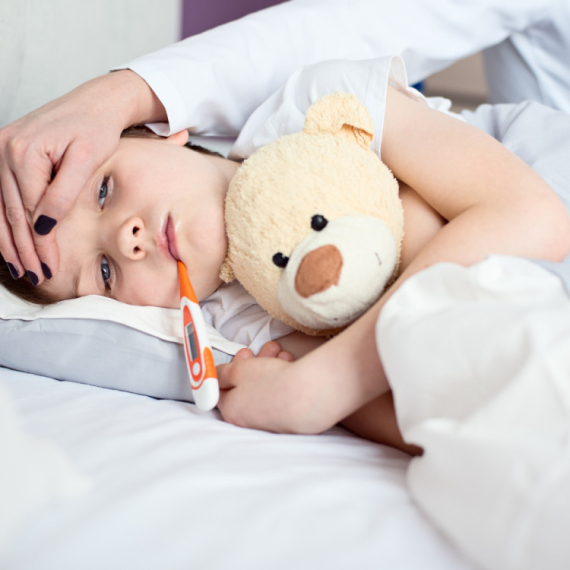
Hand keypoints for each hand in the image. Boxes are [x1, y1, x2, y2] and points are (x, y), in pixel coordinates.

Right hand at [0, 70, 164, 283]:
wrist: (95, 103)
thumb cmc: (96, 128)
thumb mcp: (86, 160)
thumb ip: (63, 194)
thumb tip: (42, 228)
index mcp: (24, 151)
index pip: (31, 211)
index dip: (40, 245)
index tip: (50, 269)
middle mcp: (4, 150)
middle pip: (12, 212)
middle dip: (24, 249)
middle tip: (36, 277)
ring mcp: (0, 151)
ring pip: (1, 207)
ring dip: (9, 241)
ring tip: (21, 269)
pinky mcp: (5, 154)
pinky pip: (0, 195)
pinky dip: (4, 221)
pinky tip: (10, 242)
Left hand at [217, 341, 298, 432]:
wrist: (309, 396)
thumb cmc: (270, 383)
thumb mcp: (238, 371)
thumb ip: (221, 374)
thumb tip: (215, 378)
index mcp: (231, 410)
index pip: (222, 389)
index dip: (230, 367)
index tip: (243, 353)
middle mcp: (248, 420)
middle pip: (245, 387)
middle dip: (254, 363)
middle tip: (262, 349)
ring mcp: (270, 420)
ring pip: (264, 388)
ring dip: (269, 366)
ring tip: (280, 352)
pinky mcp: (289, 417)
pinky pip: (280, 394)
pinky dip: (282, 377)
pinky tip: (289, 363)